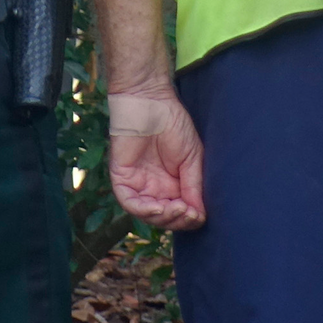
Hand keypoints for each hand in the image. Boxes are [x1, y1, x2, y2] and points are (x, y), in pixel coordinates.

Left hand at [107, 89, 205, 230]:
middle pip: (164, 218)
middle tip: (188, 212)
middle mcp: (155, 188)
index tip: (198, 214)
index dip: (189, 219)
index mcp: (173, 185)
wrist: (152, 102)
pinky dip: (143, 210)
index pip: (180, 213)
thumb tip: (200, 216)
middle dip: (178, 220)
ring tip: (178, 209)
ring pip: (147, 215)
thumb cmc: (174, 124)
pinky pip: (129, 202)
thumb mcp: (192, 159)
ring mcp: (138, 184)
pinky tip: (158, 208)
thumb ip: (193, 187)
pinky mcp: (122, 178)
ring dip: (163, 218)